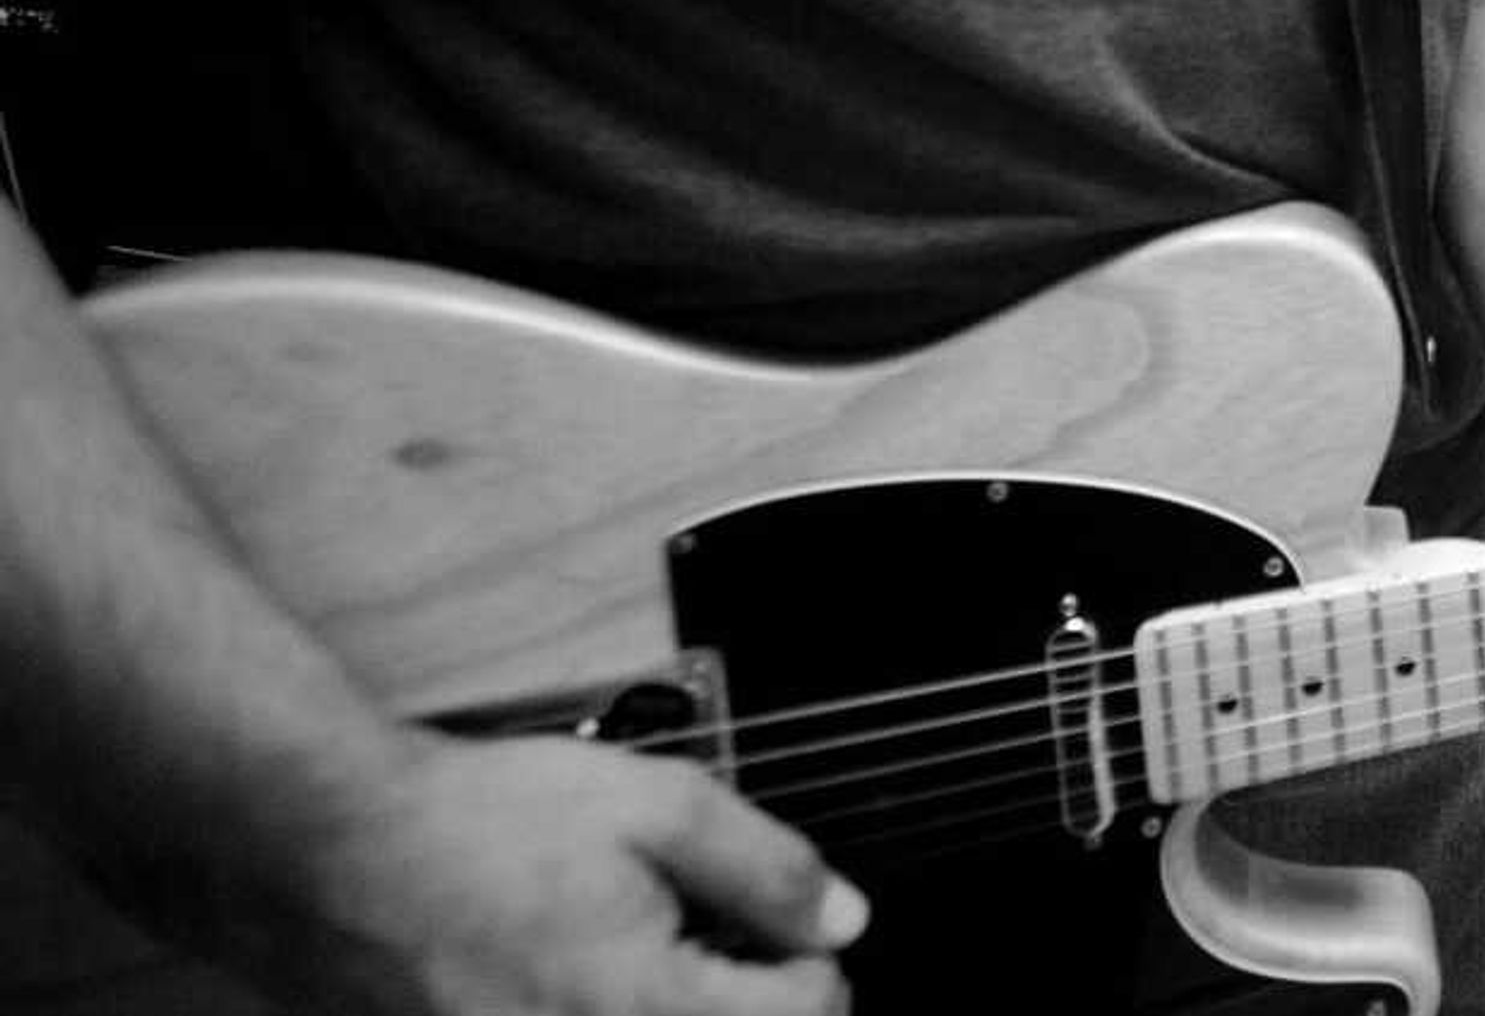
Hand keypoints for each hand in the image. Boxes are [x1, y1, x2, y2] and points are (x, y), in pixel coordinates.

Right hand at [265, 732, 860, 1015]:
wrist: (328, 851)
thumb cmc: (475, 824)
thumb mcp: (656, 804)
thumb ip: (767, 867)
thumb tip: (841, 919)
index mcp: (642, 1009)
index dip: (814, 968)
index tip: (790, 934)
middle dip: (753, 1008)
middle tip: (732, 952)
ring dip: (682, 1012)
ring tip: (649, 963)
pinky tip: (588, 979)